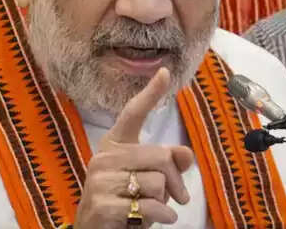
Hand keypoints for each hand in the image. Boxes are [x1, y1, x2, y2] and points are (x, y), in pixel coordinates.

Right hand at [74, 67, 194, 227]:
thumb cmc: (125, 201)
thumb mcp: (148, 179)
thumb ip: (168, 163)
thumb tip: (185, 154)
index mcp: (114, 144)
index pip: (133, 114)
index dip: (150, 93)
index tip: (164, 71)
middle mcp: (104, 157)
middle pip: (161, 157)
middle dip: (176, 181)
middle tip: (177, 197)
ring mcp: (100, 181)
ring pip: (157, 183)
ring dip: (164, 202)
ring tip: (149, 208)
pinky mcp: (102, 205)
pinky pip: (149, 206)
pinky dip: (162, 216)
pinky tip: (157, 220)